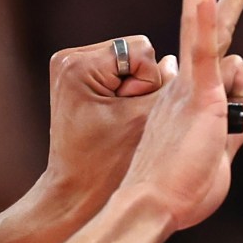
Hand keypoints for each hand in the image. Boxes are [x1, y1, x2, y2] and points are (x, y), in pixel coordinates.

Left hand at [33, 31, 167, 219]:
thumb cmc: (107, 165)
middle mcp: (68, 58)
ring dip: (134, 88)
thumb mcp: (142, 121)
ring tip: (120, 120)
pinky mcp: (74, 77)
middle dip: (140, 84)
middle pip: (132, 51)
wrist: (75, 192)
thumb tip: (174, 60)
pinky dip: (122, 91)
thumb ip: (166, 87)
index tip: (129, 116)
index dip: (149, 84)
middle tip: (125, 119)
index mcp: (78, 66)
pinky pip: (115, 71)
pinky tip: (115, 117)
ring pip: (127, 60)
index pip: (141, 50)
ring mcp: (68, 65)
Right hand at [119, 0, 242, 229]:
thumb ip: (238, 130)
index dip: (218, 43)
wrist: (152, 208)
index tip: (206, 13)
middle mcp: (185, 86)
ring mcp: (189, 88)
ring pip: (236, 69)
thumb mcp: (221, 159)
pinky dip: (204, 20)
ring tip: (216, 132)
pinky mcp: (197, 97)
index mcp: (191, 100)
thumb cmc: (180, 195)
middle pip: (207, 28)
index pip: (212, 59)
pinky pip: (204, 51)